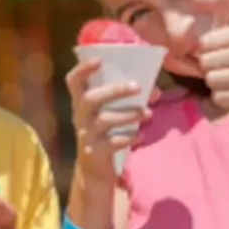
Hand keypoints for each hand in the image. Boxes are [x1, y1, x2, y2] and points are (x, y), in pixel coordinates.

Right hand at [65, 56, 147, 185]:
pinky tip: (140, 135)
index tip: (99, 59)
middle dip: (115, 90)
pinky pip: (112, 143)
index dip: (83, 69)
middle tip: (138, 87)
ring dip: (129, 114)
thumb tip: (155, 90)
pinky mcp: (94, 152)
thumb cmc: (106, 129)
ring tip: (147, 113)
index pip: (73, 81)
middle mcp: (80, 115)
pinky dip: (129, 137)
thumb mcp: (110, 111)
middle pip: (91, 98)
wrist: (93, 168)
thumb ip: (128, 98)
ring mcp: (85, 135)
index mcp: (81, 101)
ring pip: (104, 120)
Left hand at [194, 0, 228, 120]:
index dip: (207, 49)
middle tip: (224, 65)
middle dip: (211, 66)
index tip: (217, 50)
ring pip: (211, 79)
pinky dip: (223, 97)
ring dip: (217, 82)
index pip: (207, 42)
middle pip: (207, 61)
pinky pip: (219, 96)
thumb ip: (226, 7)